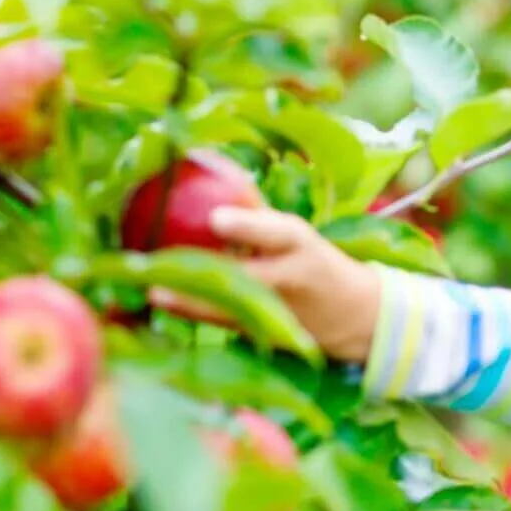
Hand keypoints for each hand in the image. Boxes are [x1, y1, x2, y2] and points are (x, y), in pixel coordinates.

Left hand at [150, 207, 380, 363]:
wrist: (356, 314)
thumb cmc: (313, 260)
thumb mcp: (295, 234)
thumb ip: (256, 215)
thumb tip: (209, 176)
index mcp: (302, 245)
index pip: (277, 232)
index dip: (247, 226)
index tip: (216, 218)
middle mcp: (292, 279)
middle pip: (249, 276)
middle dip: (207, 270)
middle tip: (163, 260)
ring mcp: (279, 311)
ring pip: (232, 305)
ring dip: (191, 298)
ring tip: (154, 291)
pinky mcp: (267, 334)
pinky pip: (224, 322)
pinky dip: (192, 311)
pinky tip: (162, 300)